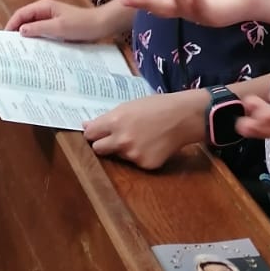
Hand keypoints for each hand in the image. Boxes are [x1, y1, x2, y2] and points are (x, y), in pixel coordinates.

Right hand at [5, 0, 111, 41]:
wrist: (99, 26)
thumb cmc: (81, 25)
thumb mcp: (59, 27)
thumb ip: (39, 28)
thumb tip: (21, 30)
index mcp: (44, 6)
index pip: (21, 13)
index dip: (11, 24)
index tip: (4, 37)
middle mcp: (45, 10)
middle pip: (25, 19)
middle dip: (16, 30)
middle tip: (9, 45)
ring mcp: (50, 17)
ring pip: (32, 25)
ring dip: (26, 35)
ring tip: (19, 48)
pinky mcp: (56, 25)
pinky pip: (41, 30)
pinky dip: (35, 37)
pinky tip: (34, 47)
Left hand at [83, 91, 204, 169]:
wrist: (183, 117)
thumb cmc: (156, 106)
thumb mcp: (128, 106)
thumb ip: (106, 118)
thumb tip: (86, 126)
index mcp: (115, 122)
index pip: (90, 135)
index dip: (93, 133)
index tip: (96, 133)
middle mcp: (122, 140)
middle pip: (98, 149)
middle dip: (103, 144)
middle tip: (114, 137)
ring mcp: (134, 155)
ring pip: (118, 156)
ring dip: (123, 149)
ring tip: (141, 137)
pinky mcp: (146, 165)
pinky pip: (134, 163)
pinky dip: (140, 156)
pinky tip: (151, 145)